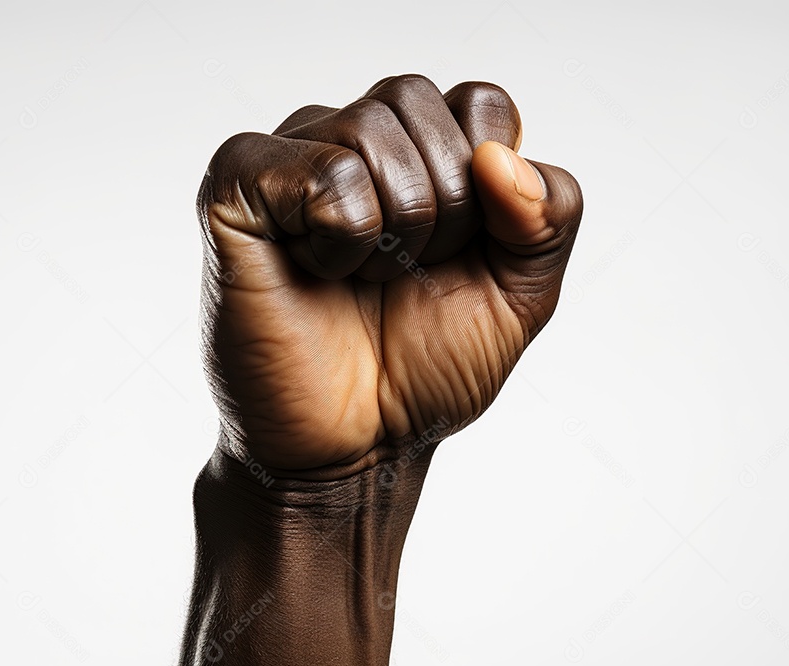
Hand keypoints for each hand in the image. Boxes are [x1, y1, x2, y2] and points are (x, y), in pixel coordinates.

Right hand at [199, 75, 582, 468]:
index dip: (491, 181)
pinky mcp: (238, 187)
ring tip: (363, 278)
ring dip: (393, 231)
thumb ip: (550, 217)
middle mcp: (351, 138)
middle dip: (442, 206)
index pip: (481, 101)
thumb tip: (500, 158)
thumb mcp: (523, 294)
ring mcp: (290, 156)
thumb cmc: (426, 367)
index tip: (463, 251)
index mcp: (421, 151)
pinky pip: (322, 172)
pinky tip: (316, 272)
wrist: (357, 445)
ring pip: (369, 129)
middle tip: (408, 273)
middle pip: (417, 98)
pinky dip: (342, 239)